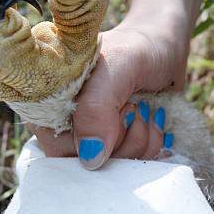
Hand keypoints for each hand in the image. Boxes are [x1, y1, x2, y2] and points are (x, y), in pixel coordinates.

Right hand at [29, 17, 187, 168]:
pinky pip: (133, 165)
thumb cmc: (138, 48)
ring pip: (113, 167)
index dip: (94, 137)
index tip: (121, 107)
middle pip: (87, 164)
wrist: (164, 46)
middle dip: (122, 139)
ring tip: (144, 108)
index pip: (57, 148)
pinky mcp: (117, 144)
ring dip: (140, 140)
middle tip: (134, 105)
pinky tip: (152, 118)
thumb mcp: (118, 66)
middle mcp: (66, 123)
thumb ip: (97, 107)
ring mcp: (93, 136)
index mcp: (49, 101)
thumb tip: (90, 158)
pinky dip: (151, 145)